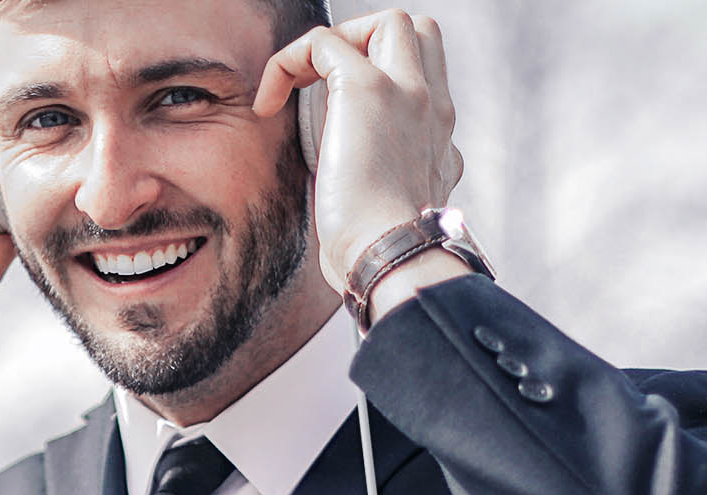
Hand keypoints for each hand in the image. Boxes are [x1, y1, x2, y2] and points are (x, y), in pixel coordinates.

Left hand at [253, 11, 463, 293]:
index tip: (343, 119)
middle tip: (326, 90)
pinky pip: (321, 42)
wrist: (389, 259)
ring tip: (297, 90)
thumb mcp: (388, 219)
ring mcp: (406, 92)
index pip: (426, 79)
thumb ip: (382, 193)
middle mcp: (433, 108)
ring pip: (386, 23)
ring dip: (336, 45)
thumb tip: (355, 199)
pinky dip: (288, 61)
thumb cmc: (378, 257)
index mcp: (439, 140)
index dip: (386, 76)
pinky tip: (266, 104)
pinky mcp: (367, 89)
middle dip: (370, 45)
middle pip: (418, 35)